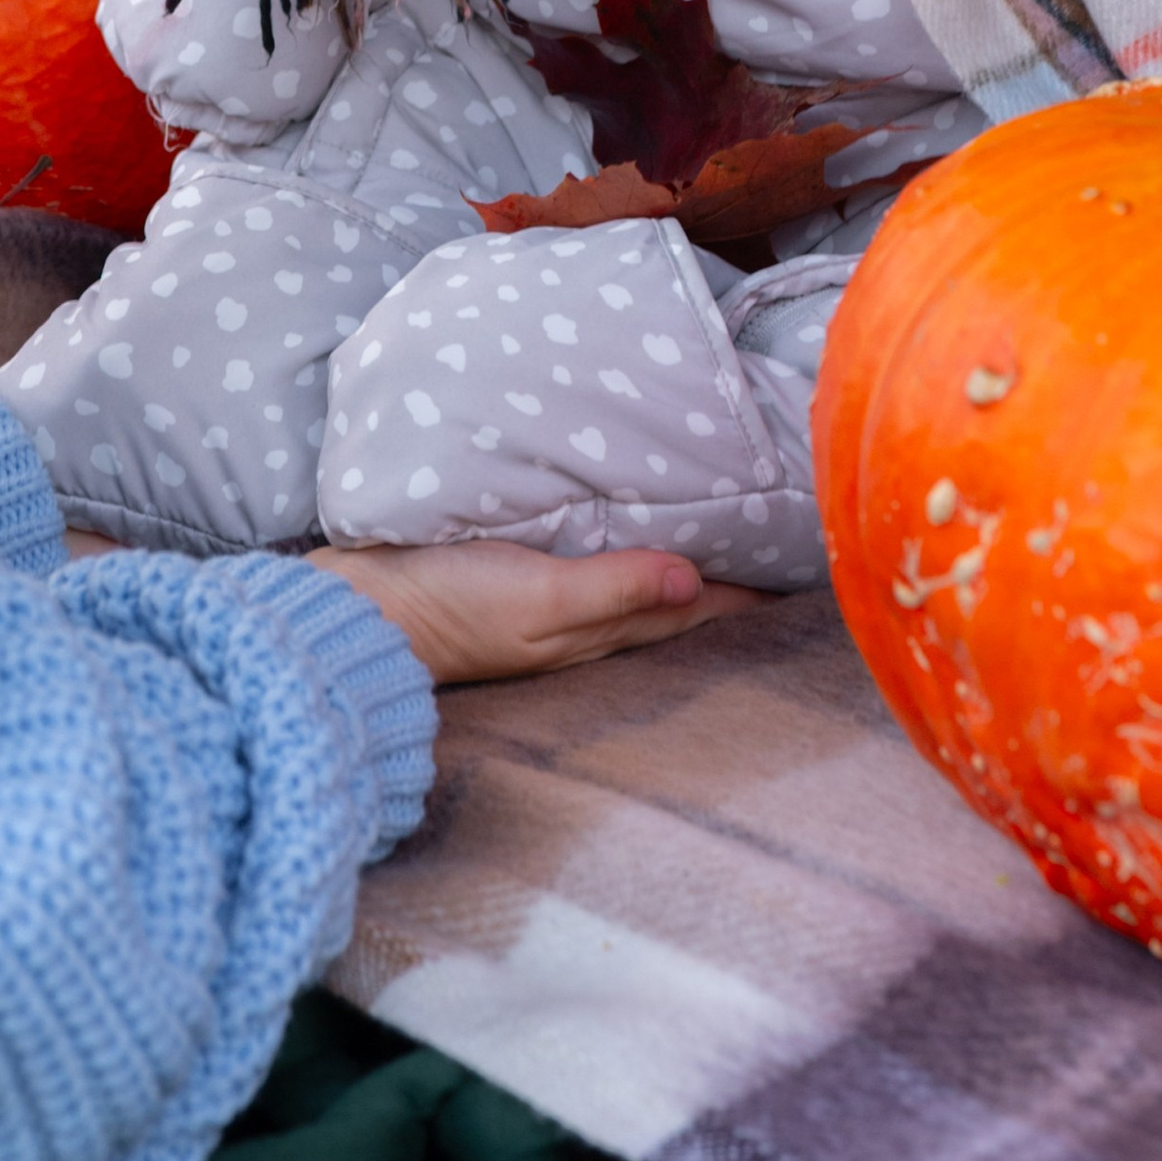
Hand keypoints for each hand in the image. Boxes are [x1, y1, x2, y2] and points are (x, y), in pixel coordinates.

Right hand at [306, 538, 766, 683]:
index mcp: (598, 630)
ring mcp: (551, 607)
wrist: (360, 611)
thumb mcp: (536, 598)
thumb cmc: (449, 604)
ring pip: (637, 588)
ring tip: (721, 534)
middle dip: (725, 581)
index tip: (800, 566)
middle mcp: (585, 625)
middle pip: (674, 604)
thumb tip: (696, 580)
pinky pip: (593, 569)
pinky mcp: (518, 582)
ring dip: (678, 565)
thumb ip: (612, 588)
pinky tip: (624, 531)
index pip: (692, 611)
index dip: (744, 593)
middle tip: (777, 544)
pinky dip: (625, 554)